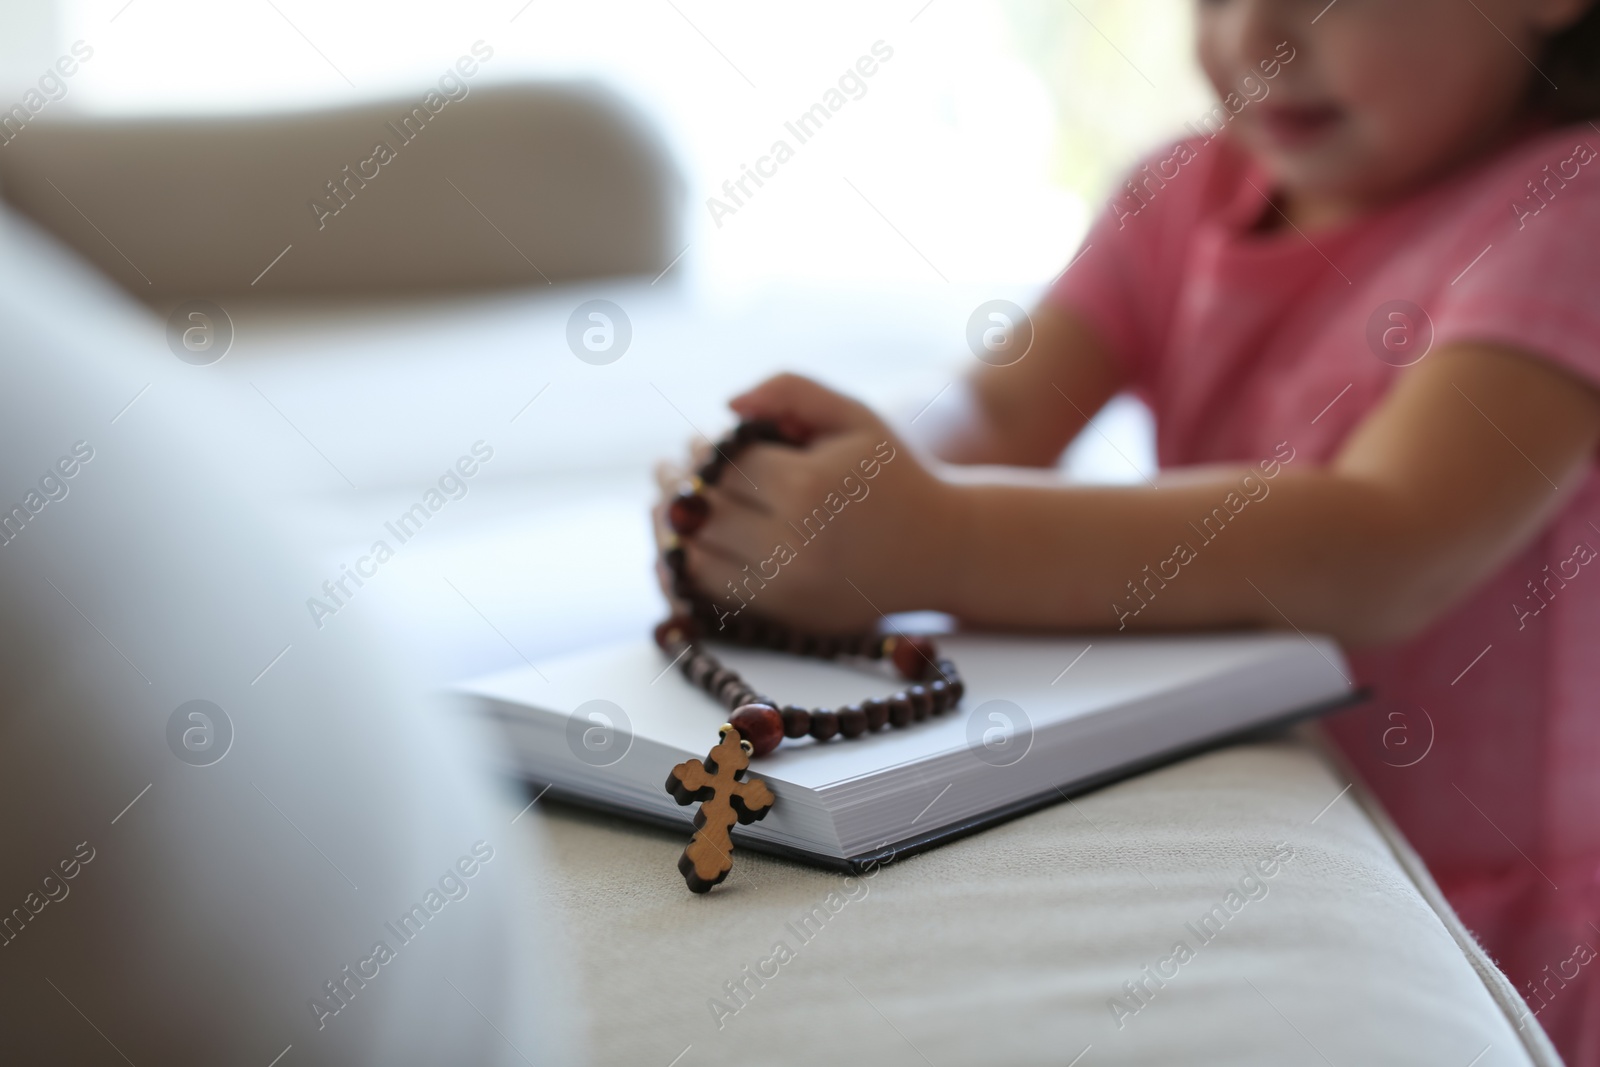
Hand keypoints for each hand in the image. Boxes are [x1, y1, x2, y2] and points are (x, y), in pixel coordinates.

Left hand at [654, 374, 954, 632]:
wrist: (943, 549)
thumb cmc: (893, 473)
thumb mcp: (852, 414)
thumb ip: (789, 390)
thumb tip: (725, 404)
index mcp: (807, 487)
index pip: (725, 466)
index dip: (702, 453)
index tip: (697, 443)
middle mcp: (792, 545)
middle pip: (703, 514)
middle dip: (677, 489)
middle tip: (665, 471)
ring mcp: (788, 590)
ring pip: (697, 559)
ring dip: (673, 530)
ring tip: (666, 505)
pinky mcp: (788, 620)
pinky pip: (716, 595)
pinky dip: (689, 571)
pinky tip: (683, 546)